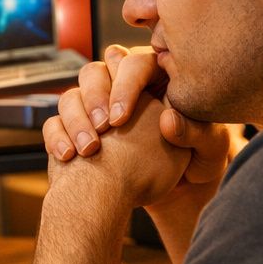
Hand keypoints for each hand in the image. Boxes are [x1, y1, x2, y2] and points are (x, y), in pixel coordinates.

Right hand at [43, 44, 240, 189]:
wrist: (164, 201)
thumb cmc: (192, 170)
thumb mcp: (207, 150)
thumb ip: (194, 132)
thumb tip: (168, 120)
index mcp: (158, 84)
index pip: (137, 62)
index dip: (126, 84)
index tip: (121, 118)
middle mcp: (123, 92)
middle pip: (97, 70)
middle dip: (96, 97)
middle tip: (105, 127)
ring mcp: (96, 112)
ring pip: (72, 94)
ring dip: (76, 119)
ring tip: (89, 148)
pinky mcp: (74, 132)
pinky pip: (55, 124)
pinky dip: (58, 138)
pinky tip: (69, 157)